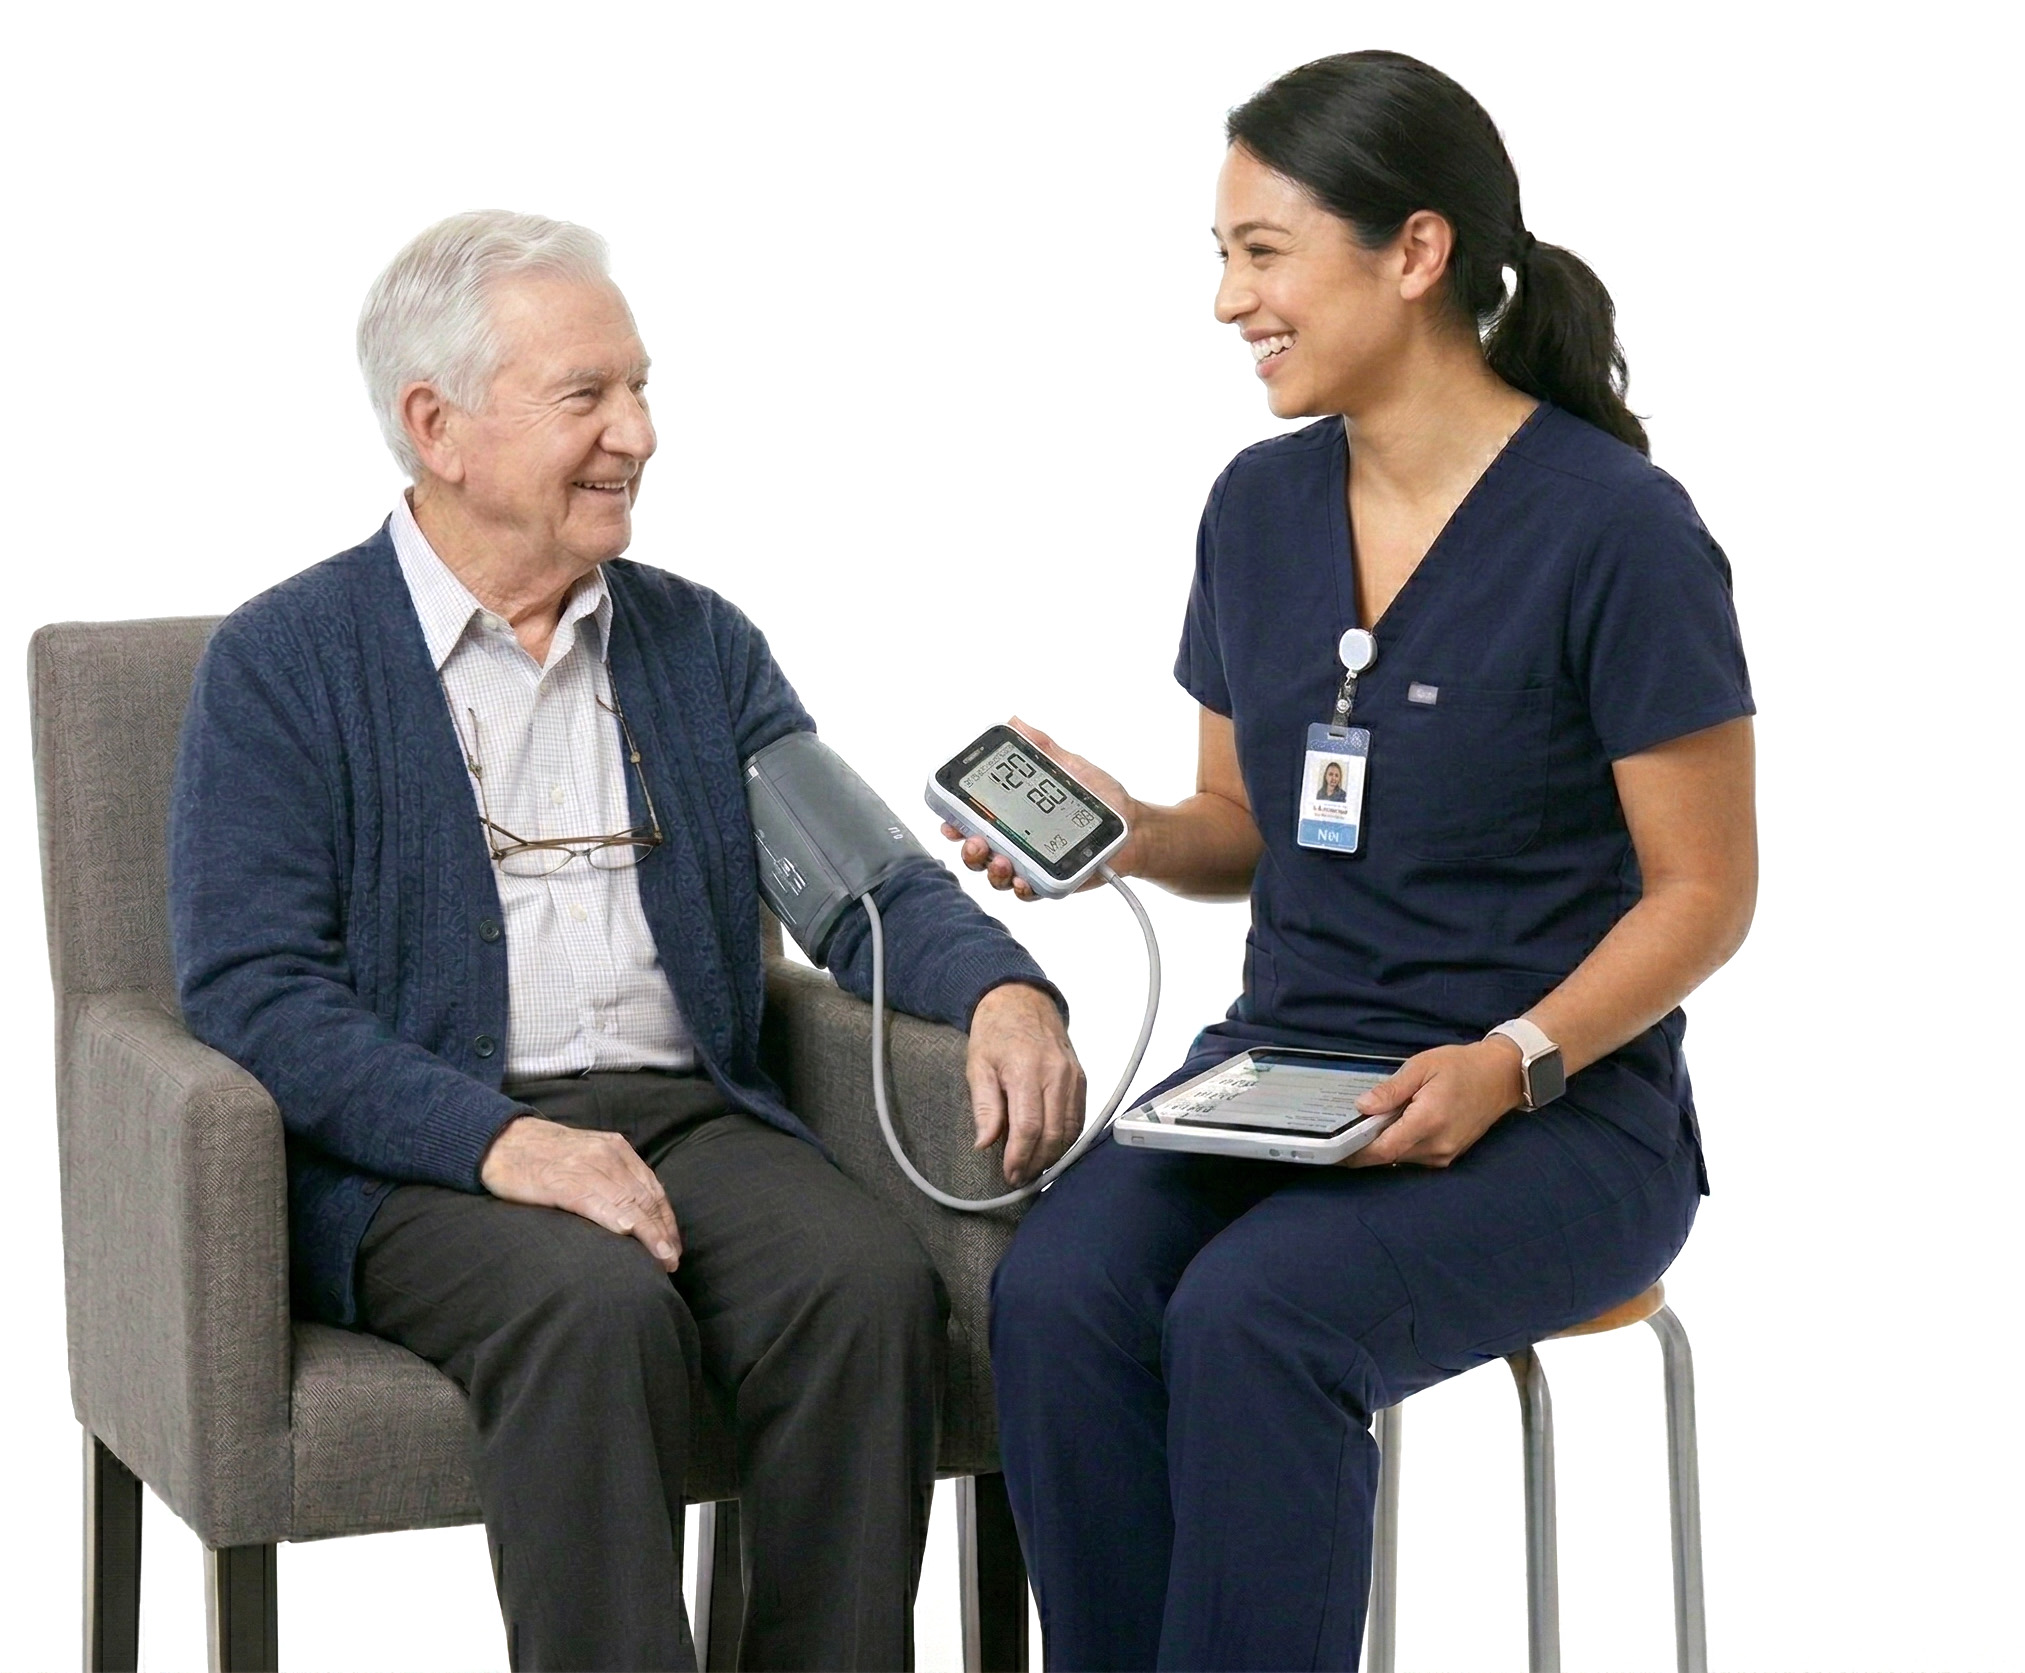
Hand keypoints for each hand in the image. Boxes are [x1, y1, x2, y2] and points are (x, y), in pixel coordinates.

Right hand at [480, 1115, 682, 1269]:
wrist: (502, 1140)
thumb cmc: (543, 1155)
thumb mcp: (587, 1156)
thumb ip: (610, 1176)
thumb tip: (633, 1210)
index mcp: (617, 1149)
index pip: (653, 1188)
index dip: (666, 1219)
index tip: (673, 1245)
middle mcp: (609, 1155)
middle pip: (646, 1198)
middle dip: (664, 1232)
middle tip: (672, 1260)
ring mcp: (588, 1167)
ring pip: (629, 1203)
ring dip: (650, 1234)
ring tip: (662, 1260)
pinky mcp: (564, 1182)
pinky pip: (597, 1202)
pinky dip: (617, 1220)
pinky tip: (630, 1236)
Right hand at [940, 717, 1140, 901]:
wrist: (1133, 825)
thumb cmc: (1100, 797)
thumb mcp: (1069, 767)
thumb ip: (1043, 748)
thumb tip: (1017, 721)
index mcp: (1012, 814)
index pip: (973, 819)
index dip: (955, 821)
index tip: (949, 820)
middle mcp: (1015, 841)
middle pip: (977, 851)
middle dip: (968, 849)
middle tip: (974, 841)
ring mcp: (1030, 864)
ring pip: (997, 874)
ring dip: (992, 870)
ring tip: (1001, 861)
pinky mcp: (1050, 882)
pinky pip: (1028, 891)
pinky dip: (1022, 888)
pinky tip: (1023, 880)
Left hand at [967, 981, 1085, 1184]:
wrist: (1022, 1000)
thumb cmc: (996, 1032)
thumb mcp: (977, 1066)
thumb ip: (984, 1107)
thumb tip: (985, 1143)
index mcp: (1026, 1070)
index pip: (1028, 1127)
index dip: (1020, 1157)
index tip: (1010, 1174)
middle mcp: (1056, 1074)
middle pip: (1053, 1133)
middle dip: (1037, 1162)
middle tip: (1020, 1178)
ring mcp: (1073, 1076)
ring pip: (1070, 1129)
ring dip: (1053, 1154)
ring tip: (1034, 1167)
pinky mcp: (1082, 1078)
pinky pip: (1079, 1117)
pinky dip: (1067, 1138)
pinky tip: (1050, 1148)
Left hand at [1346, 1041, 1525, 1169]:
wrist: (1501, 1077)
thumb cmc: (1461, 1066)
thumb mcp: (1422, 1067)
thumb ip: (1391, 1089)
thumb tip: (1363, 1107)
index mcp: (1428, 1121)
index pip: (1383, 1149)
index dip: (1356, 1152)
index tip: (1334, 1150)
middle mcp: (1437, 1145)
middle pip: (1389, 1157)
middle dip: (1364, 1148)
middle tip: (1343, 1132)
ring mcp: (1445, 1154)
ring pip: (1401, 1158)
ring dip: (1382, 1146)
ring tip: (1367, 1125)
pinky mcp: (1449, 1155)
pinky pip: (1414, 1156)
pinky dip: (1399, 1146)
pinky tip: (1393, 1127)